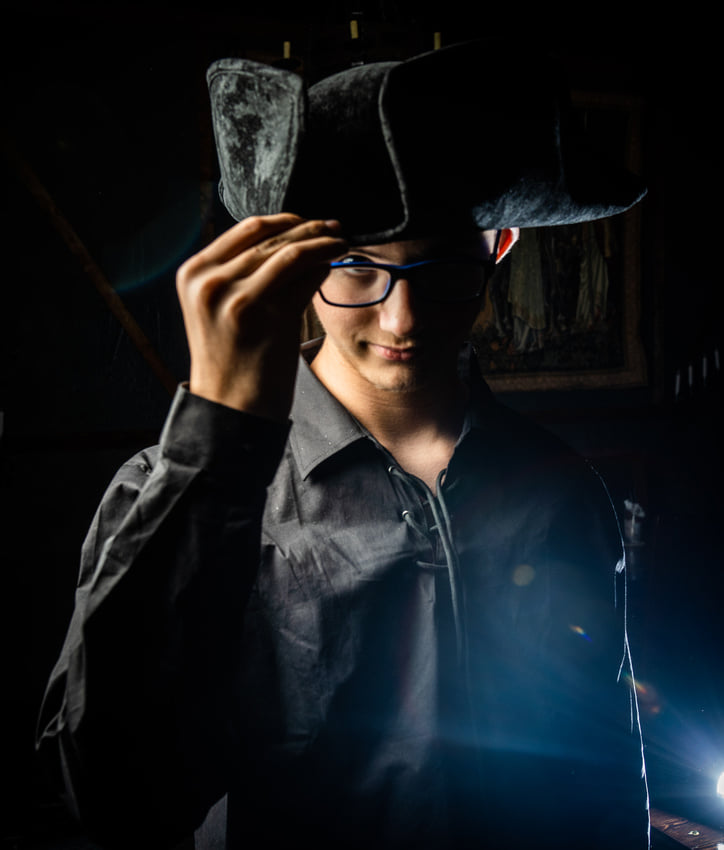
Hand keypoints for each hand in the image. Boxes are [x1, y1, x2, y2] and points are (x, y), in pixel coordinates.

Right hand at [176, 214, 346, 420]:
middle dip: (309, 227)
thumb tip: (288, 236)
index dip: (284, 220)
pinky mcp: (266, 317)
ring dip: (322, 243)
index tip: (308, 220)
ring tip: (341, 241)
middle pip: (270, 237)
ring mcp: (236, 299)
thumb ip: (241, 273)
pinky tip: (334, 264)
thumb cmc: (232, 360)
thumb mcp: (220, 308)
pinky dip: (323, 267)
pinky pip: (304, 279)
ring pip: (290, 253)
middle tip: (334, 226)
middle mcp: (210, 282)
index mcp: (193, 274)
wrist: (231, 410)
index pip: (246, 229)